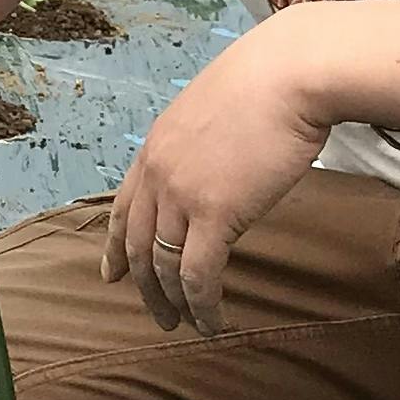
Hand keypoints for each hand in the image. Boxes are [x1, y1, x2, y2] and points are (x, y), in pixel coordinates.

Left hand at [105, 13, 333, 335]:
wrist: (290, 73)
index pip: (122, 207)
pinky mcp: (215, 214)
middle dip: (144, 287)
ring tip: (188, 326)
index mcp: (154, 147)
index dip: (115, 247)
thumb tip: (216, 168)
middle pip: (138, 245)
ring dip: (174, 303)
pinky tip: (213, 323)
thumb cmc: (269, 83)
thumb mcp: (215, 110)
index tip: (110, 275)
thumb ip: (202, 144)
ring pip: (164, 266)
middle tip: (159, 316)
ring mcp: (181, 195)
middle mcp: (157, 173)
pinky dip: (203, 305)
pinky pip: (198, 275)